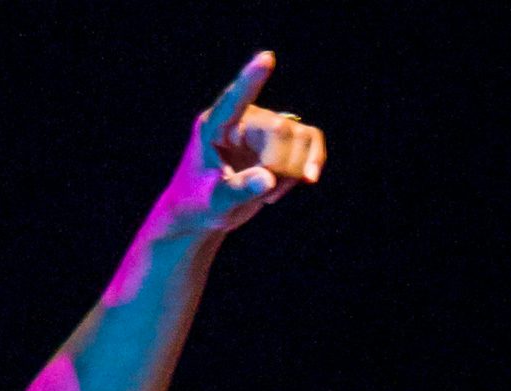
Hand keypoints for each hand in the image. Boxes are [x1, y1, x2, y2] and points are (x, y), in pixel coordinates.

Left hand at [153, 52, 325, 237]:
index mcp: (213, 127)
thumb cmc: (199, 204)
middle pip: (280, 129)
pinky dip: (310, 165)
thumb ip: (238, 190)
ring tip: (269, 193)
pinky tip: (299, 182)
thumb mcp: (215, 202)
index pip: (233, 100)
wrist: (203, 213)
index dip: (251, 80)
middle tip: (265, 191)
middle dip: (280, 165)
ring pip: (301, 136)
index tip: (266, 58)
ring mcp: (263, 127)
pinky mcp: (280, 140)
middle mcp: (241, 120)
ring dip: (294, 171)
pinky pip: (311, 141)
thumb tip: (268, 178)